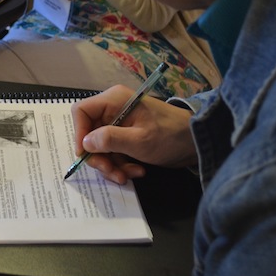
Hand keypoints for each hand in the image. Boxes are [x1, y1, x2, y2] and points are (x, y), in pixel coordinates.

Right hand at [72, 86, 197, 183]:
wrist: (196, 142)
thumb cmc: (170, 135)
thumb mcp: (139, 141)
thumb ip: (110, 140)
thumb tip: (85, 143)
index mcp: (114, 100)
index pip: (81, 111)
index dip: (79, 133)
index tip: (86, 154)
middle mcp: (112, 109)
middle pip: (89, 133)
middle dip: (100, 157)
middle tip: (111, 173)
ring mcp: (119, 124)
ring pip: (101, 147)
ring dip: (112, 165)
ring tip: (128, 175)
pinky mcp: (126, 137)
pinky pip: (113, 152)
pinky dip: (121, 164)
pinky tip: (136, 171)